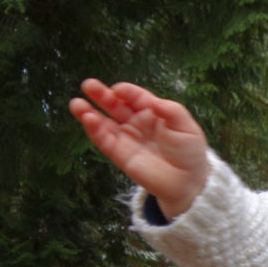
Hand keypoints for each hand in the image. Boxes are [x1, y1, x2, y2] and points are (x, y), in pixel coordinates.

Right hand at [70, 80, 208, 219]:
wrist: (188, 181)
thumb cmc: (190, 152)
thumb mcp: (187, 127)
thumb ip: (172, 111)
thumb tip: (154, 101)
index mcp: (153, 113)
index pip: (136, 97)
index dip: (127, 92)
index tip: (118, 90)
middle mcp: (137, 123)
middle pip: (116, 106)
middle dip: (102, 95)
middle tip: (88, 85)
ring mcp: (127, 138)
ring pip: (105, 123)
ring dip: (90, 113)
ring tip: (77, 103)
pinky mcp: (120, 154)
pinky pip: (104, 140)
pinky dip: (94, 130)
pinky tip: (87, 119)